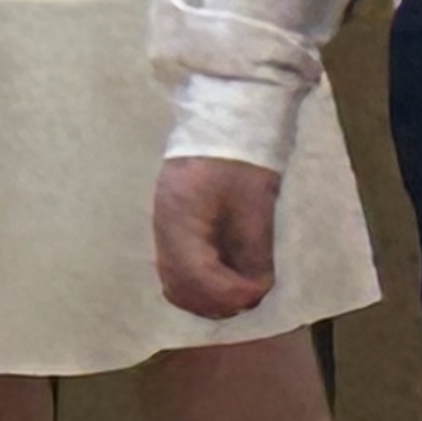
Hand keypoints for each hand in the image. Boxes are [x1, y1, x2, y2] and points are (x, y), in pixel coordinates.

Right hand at [154, 157, 284, 319]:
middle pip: (180, 287)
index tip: (256, 292)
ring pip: (174, 285)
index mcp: (182, 219)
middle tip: (250, 295)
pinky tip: (224, 279)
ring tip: (239, 291)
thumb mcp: (256, 201)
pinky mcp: (169, 228)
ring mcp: (162, 230)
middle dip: (217, 300)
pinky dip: (198, 285)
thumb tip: (258, 286)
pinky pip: (175, 271)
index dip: (228, 292)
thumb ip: (254, 247)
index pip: (197, 274)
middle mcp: (164, 230)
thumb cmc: (242, 156)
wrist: (224, 120)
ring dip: (206, 297)